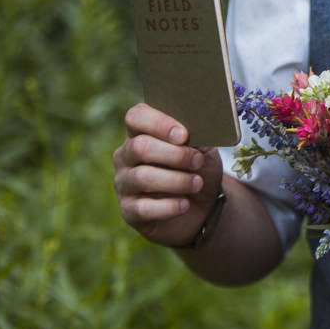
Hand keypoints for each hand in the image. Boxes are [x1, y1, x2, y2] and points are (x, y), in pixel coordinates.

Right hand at [112, 103, 223, 246]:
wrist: (205, 207)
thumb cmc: (199, 171)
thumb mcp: (203, 149)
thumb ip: (197, 135)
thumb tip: (197, 127)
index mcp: (142, 133)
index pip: (136, 117)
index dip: (158, 123)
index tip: (184, 135)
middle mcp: (126, 156)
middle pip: (139, 147)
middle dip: (175, 155)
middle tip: (197, 161)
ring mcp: (124, 183)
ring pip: (142, 177)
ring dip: (177, 180)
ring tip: (197, 183)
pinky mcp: (128, 211)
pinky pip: (143, 208)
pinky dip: (169, 206)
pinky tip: (185, 204)